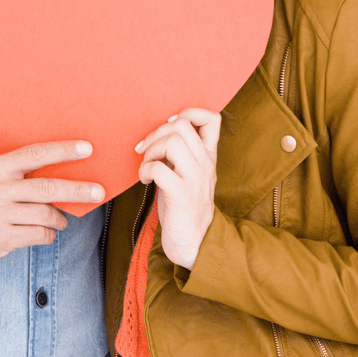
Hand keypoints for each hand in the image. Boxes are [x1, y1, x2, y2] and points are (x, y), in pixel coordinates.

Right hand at [0, 141, 103, 268]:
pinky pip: (38, 234)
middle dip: (77, 190)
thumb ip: (15, 174)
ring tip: (62, 219)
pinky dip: (48, 234)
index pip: (34, 154)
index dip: (63, 151)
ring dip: (60, 218)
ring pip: (45, 214)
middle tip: (97, 192)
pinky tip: (46, 233)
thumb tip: (59, 172)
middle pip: (47, 187)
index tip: (87, 149)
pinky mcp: (1, 238)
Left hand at [135, 108, 221, 269]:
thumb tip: (160, 131)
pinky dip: (145, 171)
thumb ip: (182, 153)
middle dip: (156, 133)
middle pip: (182, 125)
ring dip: (150, 151)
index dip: (188, 112)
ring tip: (147, 166)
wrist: (194, 243)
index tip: (168, 127)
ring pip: (172, 142)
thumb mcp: (189, 173)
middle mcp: (205, 164)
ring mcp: (195, 179)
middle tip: (146, 151)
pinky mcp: (182, 195)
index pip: (212, 118)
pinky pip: (159, 169)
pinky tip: (145, 181)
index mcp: (208, 156)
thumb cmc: (184, 206)